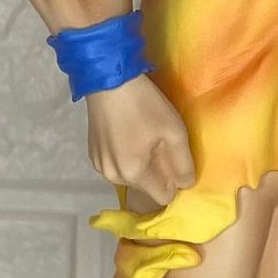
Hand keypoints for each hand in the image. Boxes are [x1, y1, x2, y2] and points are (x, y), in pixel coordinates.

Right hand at [85, 74, 195, 207]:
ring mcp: (99, 164)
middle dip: (156, 170)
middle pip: (145, 186)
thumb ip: (183, 164)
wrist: (107, 80)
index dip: (174, 181)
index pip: (162, 197)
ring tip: (141, 135)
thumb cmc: (144, 105)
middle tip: (158, 141)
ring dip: (139, 163)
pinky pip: (116, 164)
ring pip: (130, 175)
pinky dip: (124, 155)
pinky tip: (126, 133)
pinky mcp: (92, 152)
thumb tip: (186, 184)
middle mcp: (113, 176)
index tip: (174, 158)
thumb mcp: (174, 132)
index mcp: (133, 174)